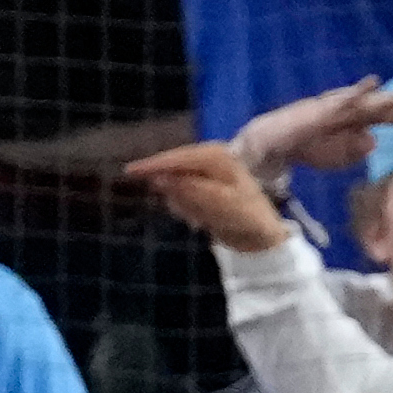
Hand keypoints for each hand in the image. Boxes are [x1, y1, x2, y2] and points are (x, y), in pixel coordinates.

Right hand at [127, 138, 296, 250]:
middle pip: (175, 167)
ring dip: (181, 201)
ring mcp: (207, 172)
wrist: (264, 237)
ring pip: (178, 183)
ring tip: (200, 218)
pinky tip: (201, 219)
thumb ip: (190, 190)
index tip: (129, 172)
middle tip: (176, 208)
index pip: (177, 158)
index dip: (153, 165)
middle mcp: (210, 158)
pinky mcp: (205, 187)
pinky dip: (187, 207)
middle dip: (168, 185)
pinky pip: (185, 195)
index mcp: (215, 156)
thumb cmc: (247, 218)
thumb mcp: (219, 205)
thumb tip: (160, 179)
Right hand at [230, 74, 392, 184]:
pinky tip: (374, 82)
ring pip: (372, 102)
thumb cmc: (307, 148)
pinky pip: (344, 100)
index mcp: (360, 123)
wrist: (276, 143)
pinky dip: (359, 91)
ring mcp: (340, 109)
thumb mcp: (338, 157)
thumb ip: (356, 150)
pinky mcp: (323, 110)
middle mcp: (354, 112)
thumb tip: (374, 140)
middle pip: (390, 109)